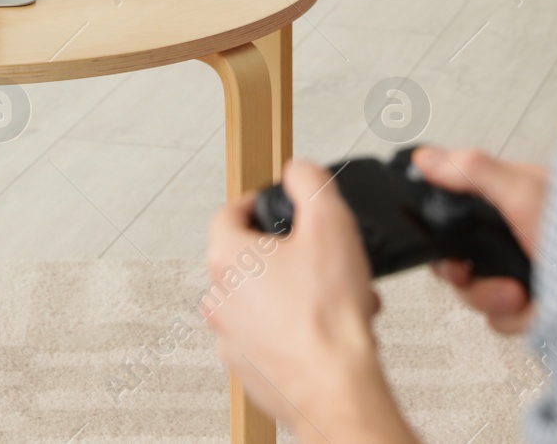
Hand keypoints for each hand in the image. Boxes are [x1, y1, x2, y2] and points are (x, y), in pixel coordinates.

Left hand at [204, 159, 419, 443]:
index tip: (275, 204)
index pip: (228, 212)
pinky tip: (329, 326)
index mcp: (227, 257)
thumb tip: (298, 170)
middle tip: (318, 255)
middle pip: (246, 258)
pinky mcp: (250, 368)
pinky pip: (268, 336)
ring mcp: (231, 338)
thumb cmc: (327, 317)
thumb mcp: (330, 221)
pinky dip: (294, 327)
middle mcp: (219, 298)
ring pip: (260, 300)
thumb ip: (309, 181)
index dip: (256, 202)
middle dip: (286, 253)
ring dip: (294, 291)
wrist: (336, 386)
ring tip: (334, 294)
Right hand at [411, 145, 545, 334]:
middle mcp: (516, 235)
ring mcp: (525, 272)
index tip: (441, 238)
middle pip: (460, 256)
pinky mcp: (535, 306)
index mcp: (513, 199)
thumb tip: (429, 157)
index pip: (459, 208)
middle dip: (465, 271)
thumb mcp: (524, 194)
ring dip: (492, 296)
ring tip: (517, 291)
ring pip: (477, 291)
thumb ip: (472, 172)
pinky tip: (535, 306)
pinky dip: (516, 317)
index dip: (443, 226)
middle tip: (468, 270)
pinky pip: (502, 319)